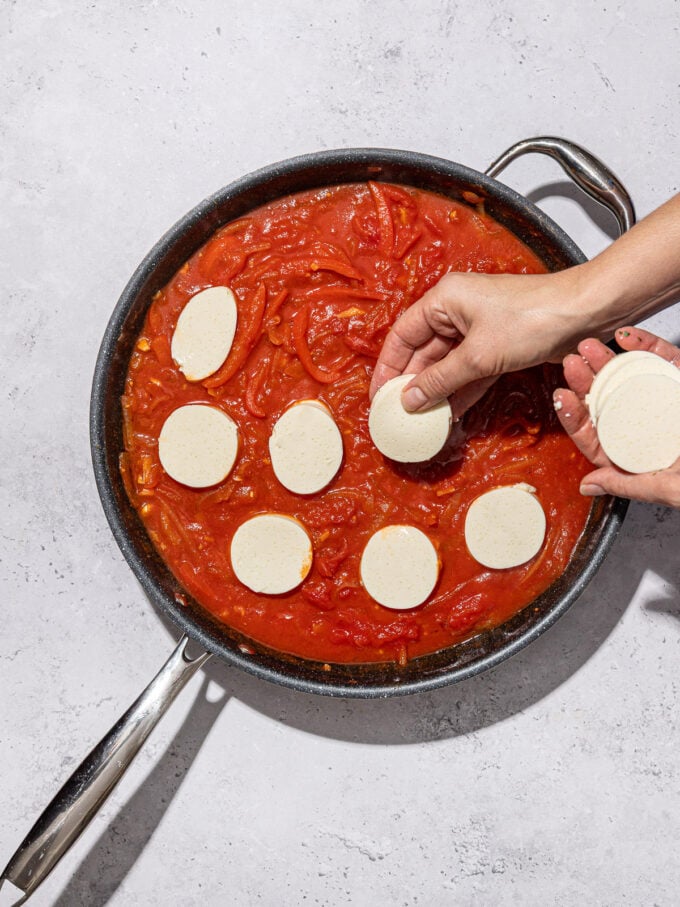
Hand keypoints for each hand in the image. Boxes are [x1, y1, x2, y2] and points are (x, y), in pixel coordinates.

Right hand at [369, 268, 595, 417]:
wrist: (583, 313)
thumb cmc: (531, 319)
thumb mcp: (478, 355)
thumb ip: (440, 380)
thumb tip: (409, 399)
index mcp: (444, 300)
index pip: (403, 335)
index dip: (388, 367)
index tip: (379, 395)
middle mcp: (457, 311)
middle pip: (423, 352)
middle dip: (412, 383)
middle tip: (398, 414)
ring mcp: (479, 329)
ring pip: (447, 364)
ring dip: (436, 391)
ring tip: (421, 420)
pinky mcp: (499, 345)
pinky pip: (470, 371)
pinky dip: (461, 391)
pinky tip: (449, 414)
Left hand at [555, 326, 679, 507]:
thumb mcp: (672, 489)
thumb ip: (631, 486)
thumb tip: (589, 486)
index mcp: (639, 457)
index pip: (598, 438)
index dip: (576, 417)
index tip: (562, 397)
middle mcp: (649, 429)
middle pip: (609, 403)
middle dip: (587, 382)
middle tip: (571, 362)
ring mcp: (667, 404)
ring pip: (631, 379)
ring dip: (610, 360)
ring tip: (591, 346)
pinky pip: (666, 362)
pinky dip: (647, 347)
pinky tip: (627, 336)